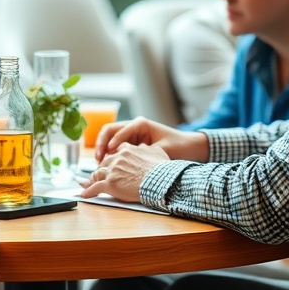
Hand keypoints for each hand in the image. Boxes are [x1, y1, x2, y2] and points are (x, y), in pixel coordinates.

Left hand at [79, 142, 169, 201]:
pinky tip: (85, 194)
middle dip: (100, 168)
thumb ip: (148, 148)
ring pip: (97, 173)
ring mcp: (112, 171)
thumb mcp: (156, 152)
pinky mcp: (109, 184)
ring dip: (92, 179)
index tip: (111, 162)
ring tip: (87, 184)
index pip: (115, 152)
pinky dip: (89, 191)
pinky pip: (95, 188)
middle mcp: (117, 158)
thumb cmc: (161, 169)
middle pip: (104, 162)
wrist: (159, 180)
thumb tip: (146, 146)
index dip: (112, 158)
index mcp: (127, 149)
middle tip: (97, 174)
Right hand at [95, 116, 209, 163]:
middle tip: (98, 159)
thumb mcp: (161, 150)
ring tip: (99, 163)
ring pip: (110, 138)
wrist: (190, 147)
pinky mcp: (132, 143)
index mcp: (140, 124)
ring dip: (103, 149)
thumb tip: (126, 161)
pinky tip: (108, 165)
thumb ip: (144, 154)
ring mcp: (131, 134)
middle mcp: (133, 126)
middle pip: (109, 131)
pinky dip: (110, 154)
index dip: (111, 143)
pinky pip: (115, 146)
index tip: (107, 155)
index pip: (119, 130)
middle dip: (101, 144)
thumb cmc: (179, 147)